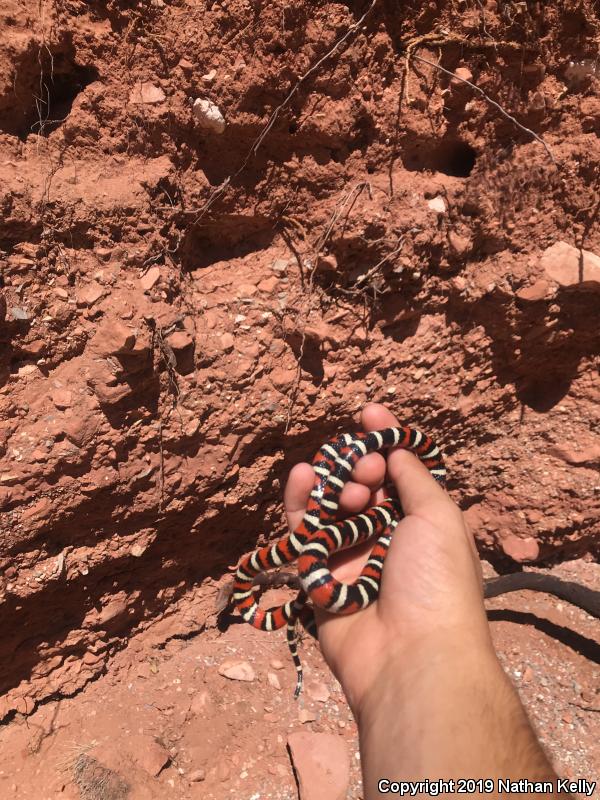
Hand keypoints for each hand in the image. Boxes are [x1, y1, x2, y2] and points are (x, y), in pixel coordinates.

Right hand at [283, 403, 491, 715]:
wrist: (410, 656)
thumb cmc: (435, 581)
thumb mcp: (439, 517)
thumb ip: (415, 477)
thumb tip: (397, 448)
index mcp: (422, 524)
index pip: (400, 472)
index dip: (385, 440)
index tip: (369, 411)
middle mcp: (386, 537)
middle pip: (363, 485)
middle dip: (360, 467)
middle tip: (365, 472)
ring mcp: (352, 556)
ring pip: (330, 505)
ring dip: (331, 483)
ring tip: (335, 478)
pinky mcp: (319, 575)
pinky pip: (304, 533)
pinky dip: (300, 504)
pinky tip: (301, 477)